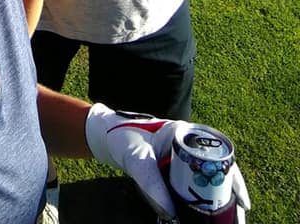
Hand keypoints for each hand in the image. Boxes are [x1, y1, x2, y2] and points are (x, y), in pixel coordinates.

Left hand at [85, 103, 249, 221]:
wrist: (106, 138)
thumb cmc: (122, 139)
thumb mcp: (137, 161)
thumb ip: (152, 185)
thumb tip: (172, 216)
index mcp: (185, 133)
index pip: (220, 156)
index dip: (235, 180)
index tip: (243, 203)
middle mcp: (188, 143)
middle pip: (218, 171)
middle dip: (229, 197)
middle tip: (238, 221)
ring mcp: (182, 156)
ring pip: (207, 180)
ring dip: (217, 201)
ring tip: (226, 223)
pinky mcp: (175, 169)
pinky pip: (194, 185)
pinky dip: (202, 200)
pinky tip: (206, 218)